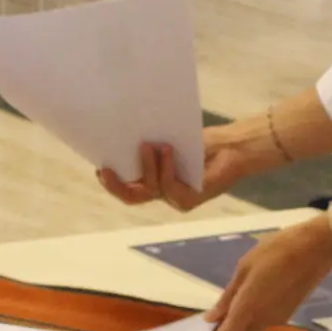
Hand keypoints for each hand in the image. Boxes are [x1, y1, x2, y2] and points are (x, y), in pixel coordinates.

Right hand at [96, 127, 259, 210]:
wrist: (232, 147)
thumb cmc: (200, 141)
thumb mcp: (166, 140)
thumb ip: (147, 144)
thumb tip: (121, 131)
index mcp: (154, 181)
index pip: (127, 188)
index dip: (111, 182)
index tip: (99, 167)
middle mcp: (163, 193)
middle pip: (131, 197)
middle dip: (116, 185)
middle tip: (105, 170)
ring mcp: (175, 199)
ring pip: (150, 188)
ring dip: (146, 165)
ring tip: (147, 144)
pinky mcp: (189, 200)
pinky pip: (169, 186)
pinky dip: (166, 167)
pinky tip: (167, 150)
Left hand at [197, 215, 331, 330]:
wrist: (315, 248)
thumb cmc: (276, 251)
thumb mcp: (244, 269)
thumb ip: (228, 298)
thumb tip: (212, 319)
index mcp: (247, 310)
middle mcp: (261, 322)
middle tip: (206, 322)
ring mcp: (276, 320)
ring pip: (248, 330)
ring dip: (235, 325)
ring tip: (225, 308)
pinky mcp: (286, 315)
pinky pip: (261, 322)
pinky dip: (249, 318)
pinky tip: (246, 301)